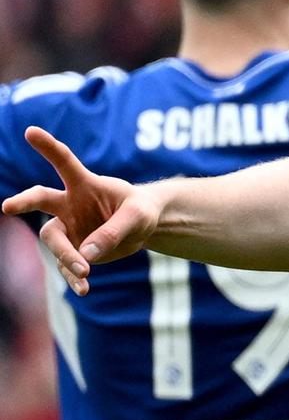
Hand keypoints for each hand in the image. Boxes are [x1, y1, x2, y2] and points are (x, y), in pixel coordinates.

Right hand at [2, 126, 159, 294]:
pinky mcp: (74, 250)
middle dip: (23, 201)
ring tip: (85, 271)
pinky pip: (67, 265)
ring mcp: (69, 227)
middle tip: (8, 205)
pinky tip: (84, 289)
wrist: (143, 228)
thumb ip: (114, 230)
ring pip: (54, 240)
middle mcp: (70, 204)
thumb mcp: (138, 216)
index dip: (48, 147)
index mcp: (86, 184)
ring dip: (66, 255)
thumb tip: (86, 254)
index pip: (64, 162)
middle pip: (41, 200)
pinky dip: (74, 277)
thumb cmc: (140, 210)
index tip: (30, 131)